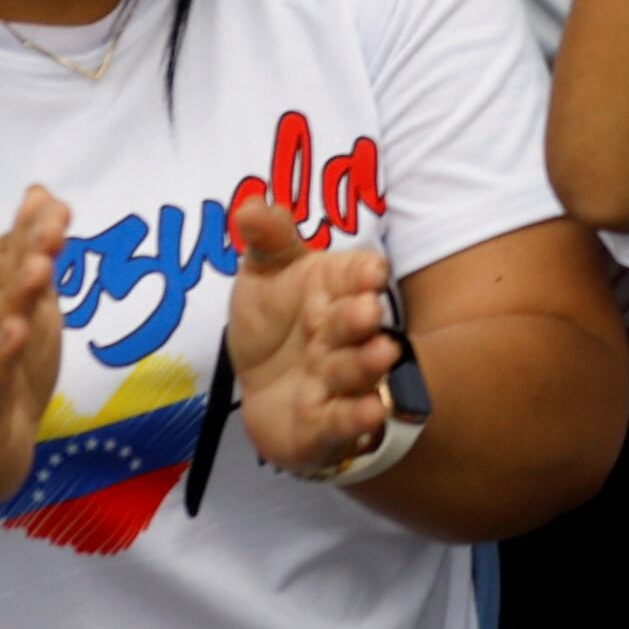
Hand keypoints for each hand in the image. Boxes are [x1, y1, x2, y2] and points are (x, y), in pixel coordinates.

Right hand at [0, 188, 74, 513]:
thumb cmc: (2, 373)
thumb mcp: (28, 309)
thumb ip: (32, 253)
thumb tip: (43, 192)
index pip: (4, 256)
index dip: (27, 228)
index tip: (49, 199)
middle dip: (24, 249)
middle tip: (53, 219)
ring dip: (16, 294)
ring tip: (40, 266)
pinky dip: (1, 352)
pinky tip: (16, 331)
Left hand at [228, 189, 404, 478]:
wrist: (269, 391)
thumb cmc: (274, 323)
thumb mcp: (265, 275)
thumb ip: (268, 241)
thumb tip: (249, 205)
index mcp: (335, 289)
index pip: (357, 274)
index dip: (364, 273)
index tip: (370, 271)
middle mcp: (343, 332)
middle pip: (356, 322)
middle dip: (360, 317)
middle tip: (366, 311)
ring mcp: (337, 378)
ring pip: (356, 369)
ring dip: (367, 363)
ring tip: (379, 356)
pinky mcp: (326, 423)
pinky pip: (342, 420)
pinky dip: (357, 417)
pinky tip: (372, 411)